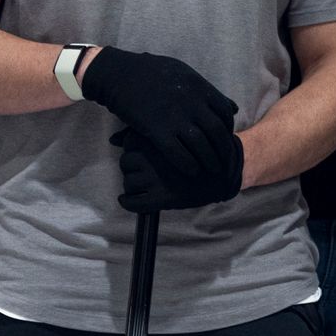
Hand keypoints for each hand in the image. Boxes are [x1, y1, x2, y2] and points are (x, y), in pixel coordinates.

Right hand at [80, 46, 247, 209]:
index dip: (229, 129)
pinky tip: (192, 171)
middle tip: (226, 162)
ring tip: (213, 171)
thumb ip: (209, 92)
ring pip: (201, 145)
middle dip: (224, 150)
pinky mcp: (157, 130)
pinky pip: (178, 153)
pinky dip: (188, 164)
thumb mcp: (184, 73)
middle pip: (217, 132)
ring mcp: (174, 117)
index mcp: (199, 88)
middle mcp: (191, 103)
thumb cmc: (151, 71)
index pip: (225, 113)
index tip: (227, 138)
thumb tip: (233, 107)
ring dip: (210, 161)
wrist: (120, 73)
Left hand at [113, 124, 246, 212]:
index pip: (128, 143)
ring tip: (146, 185)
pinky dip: (128, 202)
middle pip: (126, 162)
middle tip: (148, 171)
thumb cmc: (199, 149)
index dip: (135, 149)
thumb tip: (112, 139)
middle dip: (133, 168)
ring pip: (129, 182)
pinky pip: (133, 203)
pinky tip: (130, 200)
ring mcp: (156, 178)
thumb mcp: (175, 133)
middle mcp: (152, 157)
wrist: (223, 171)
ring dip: (133, 185)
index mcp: (156, 137)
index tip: (147, 154)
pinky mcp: (161, 197)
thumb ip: (144, 132)